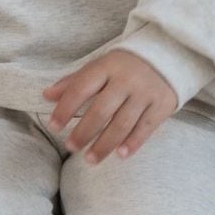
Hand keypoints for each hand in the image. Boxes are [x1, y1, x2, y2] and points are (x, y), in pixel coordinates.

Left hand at [42, 50, 176, 163]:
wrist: (168, 55)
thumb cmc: (125, 66)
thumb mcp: (100, 67)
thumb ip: (74, 82)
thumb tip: (46, 96)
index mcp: (107, 67)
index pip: (81, 88)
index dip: (65, 108)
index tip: (53, 126)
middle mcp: (126, 80)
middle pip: (101, 110)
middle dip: (84, 131)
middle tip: (70, 147)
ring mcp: (146, 93)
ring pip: (122, 123)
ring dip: (105, 144)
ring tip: (90, 159)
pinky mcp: (162, 105)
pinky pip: (146, 127)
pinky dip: (133, 142)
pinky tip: (120, 155)